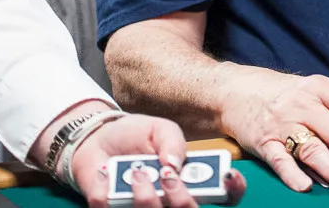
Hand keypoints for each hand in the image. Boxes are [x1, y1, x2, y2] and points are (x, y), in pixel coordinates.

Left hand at [70, 114, 246, 207]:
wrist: (96, 139)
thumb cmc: (135, 135)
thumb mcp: (159, 129)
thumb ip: (173, 142)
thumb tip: (175, 165)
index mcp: (190, 181)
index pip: (224, 196)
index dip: (232, 190)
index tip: (226, 176)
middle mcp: (171, 201)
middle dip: (181, 198)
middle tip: (166, 175)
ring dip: (145, 197)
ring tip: (134, 172)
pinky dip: (105, 191)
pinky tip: (104, 172)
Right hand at [220, 67, 328, 193]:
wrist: (235, 90)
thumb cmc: (284, 94)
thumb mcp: (313, 92)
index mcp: (320, 89)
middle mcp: (303, 105)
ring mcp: (282, 124)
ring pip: (313, 149)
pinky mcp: (263, 142)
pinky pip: (280, 161)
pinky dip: (293, 174)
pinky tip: (307, 187)